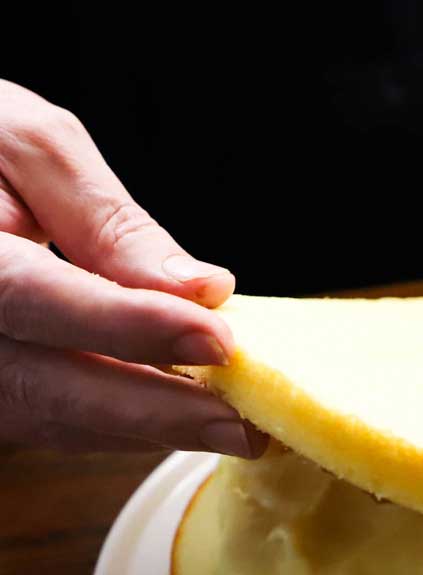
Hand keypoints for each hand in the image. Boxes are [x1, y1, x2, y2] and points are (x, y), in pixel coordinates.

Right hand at [0, 80, 263, 452]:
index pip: (33, 298)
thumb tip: (201, 288)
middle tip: (246, 427)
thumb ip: (107, 220)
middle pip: (46, 385)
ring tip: (235, 429)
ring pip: (52, 419)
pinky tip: (184, 415)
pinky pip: (50, 421)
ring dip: (148, 429)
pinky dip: (122, 424)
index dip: (128, 325)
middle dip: (156, 410)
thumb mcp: (24, 144)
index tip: (216, 340)